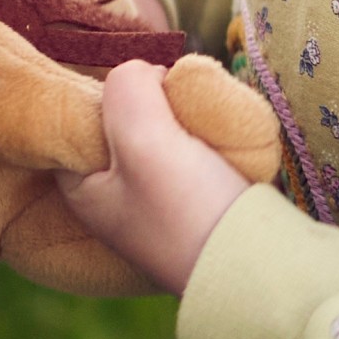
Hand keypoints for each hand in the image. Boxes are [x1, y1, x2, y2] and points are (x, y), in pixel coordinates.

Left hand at [52, 61, 254, 295]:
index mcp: (81, 189)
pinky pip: (192, 156)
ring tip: (206, 132)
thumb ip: (126, 88)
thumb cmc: (188, 209)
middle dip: (154, 107)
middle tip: (181, 112)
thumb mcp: (142, 136)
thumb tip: (142, 71)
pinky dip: (206, 144)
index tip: (149, 92)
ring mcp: (155, 206)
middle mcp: (112, 200)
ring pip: (162, 135)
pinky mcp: (194, 208)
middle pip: (124, 122)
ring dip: (185, 123)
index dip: (113, 92)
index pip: (81, 116)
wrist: (258, 266)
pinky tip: (221, 149)